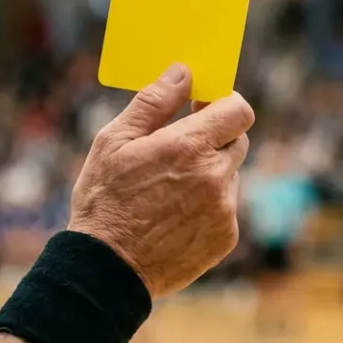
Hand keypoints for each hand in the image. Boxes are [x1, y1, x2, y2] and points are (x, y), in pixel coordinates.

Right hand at [68, 64, 253, 297]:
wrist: (107, 269)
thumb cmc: (104, 200)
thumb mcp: (114, 142)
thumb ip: (153, 102)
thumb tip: (182, 72)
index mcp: (189, 147)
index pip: (238, 109)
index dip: (223, 103)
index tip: (203, 106)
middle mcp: (215, 177)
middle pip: (238, 140)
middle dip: (214, 137)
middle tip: (180, 147)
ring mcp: (224, 210)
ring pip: (230, 175)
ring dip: (209, 173)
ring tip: (168, 190)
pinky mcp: (225, 237)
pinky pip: (225, 208)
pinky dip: (207, 206)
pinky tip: (173, 216)